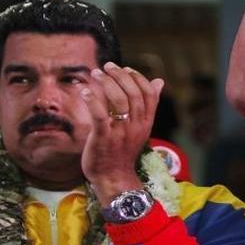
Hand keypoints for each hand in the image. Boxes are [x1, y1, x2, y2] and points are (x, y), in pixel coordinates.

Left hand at [79, 62, 163, 203]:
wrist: (114, 177)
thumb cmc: (124, 151)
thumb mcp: (141, 127)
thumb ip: (149, 105)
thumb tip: (160, 81)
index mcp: (146, 122)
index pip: (148, 93)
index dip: (138, 77)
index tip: (125, 68)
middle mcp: (136, 125)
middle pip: (133, 93)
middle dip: (120, 75)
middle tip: (107, 66)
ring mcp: (120, 132)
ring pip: (117, 100)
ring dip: (106, 83)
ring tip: (95, 73)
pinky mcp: (103, 138)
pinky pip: (99, 114)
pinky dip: (92, 100)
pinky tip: (84, 90)